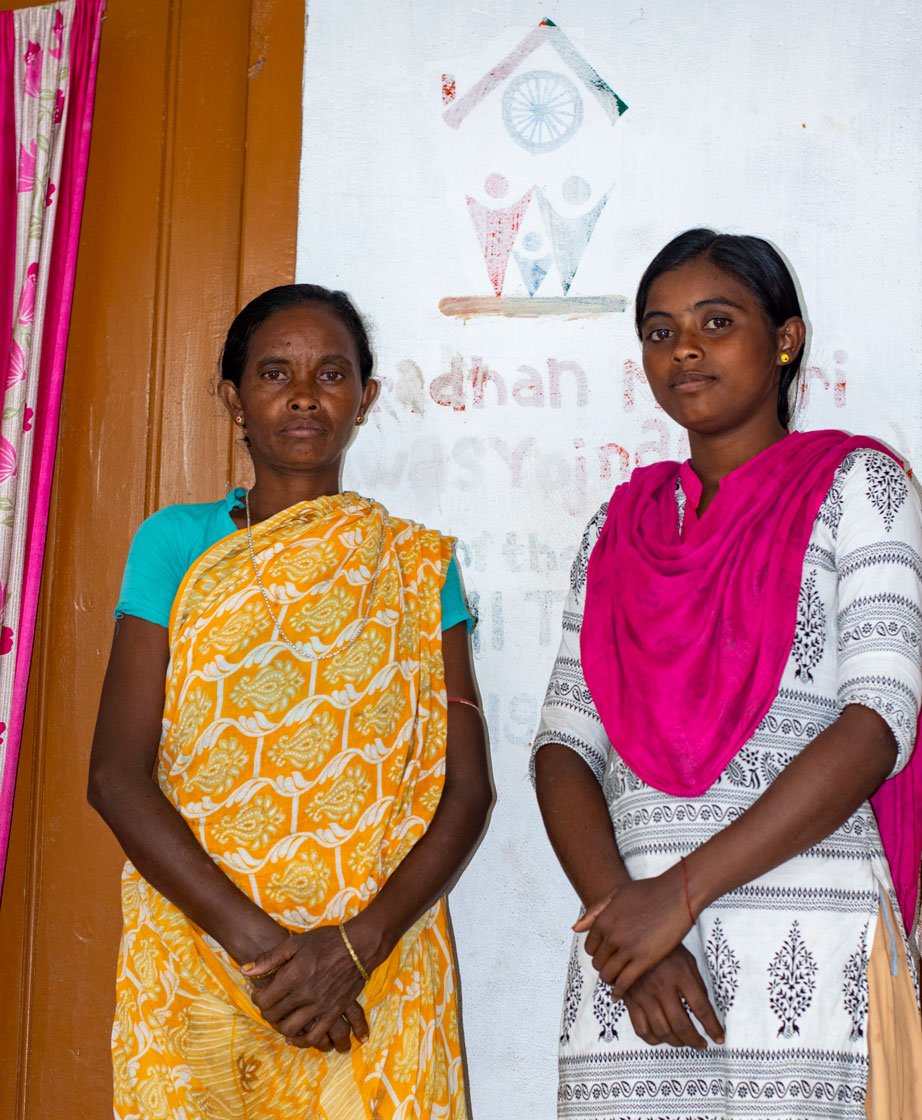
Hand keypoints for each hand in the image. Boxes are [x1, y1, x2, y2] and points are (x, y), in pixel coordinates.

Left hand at [242, 925, 369, 1051]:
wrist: (359, 946)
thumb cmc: (326, 941)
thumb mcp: (295, 943)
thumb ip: (270, 958)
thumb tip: (246, 971)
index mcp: (294, 976)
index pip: (264, 1000)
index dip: (258, 998)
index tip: (260, 993)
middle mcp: (305, 994)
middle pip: (275, 1015)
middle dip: (267, 1012)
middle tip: (270, 1005)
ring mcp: (320, 1006)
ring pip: (291, 1029)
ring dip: (281, 1026)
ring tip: (282, 1018)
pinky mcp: (334, 1013)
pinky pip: (315, 1036)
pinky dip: (303, 1040)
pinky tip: (297, 1035)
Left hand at [573, 865, 691, 997]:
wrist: (676, 895)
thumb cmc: (649, 891)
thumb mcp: (617, 893)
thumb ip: (595, 910)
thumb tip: (576, 928)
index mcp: (603, 920)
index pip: (590, 947)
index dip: (597, 953)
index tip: (605, 955)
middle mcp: (611, 936)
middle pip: (598, 962)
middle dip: (604, 966)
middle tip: (612, 969)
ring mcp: (627, 949)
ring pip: (608, 974)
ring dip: (610, 979)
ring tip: (616, 981)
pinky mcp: (644, 960)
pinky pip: (624, 982)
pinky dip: (619, 991)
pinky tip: (619, 995)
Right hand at [622, 945, 723, 1049]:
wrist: (635, 938)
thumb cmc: (667, 951)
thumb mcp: (688, 961)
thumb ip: (697, 986)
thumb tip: (705, 1014)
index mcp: (681, 974)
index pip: (701, 1008)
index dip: (713, 1027)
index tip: (719, 1037)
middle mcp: (662, 987)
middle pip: (681, 1025)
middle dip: (695, 1041)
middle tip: (701, 1044)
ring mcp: (644, 995)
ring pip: (662, 1031)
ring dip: (677, 1042)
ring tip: (684, 1041)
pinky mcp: (630, 1000)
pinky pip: (641, 1029)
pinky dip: (654, 1040)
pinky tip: (662, 1037)